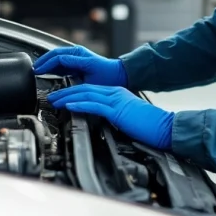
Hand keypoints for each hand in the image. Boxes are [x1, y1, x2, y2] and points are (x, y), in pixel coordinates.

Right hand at [32, 45, 127, 86]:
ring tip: (37, 70)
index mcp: (79, 55)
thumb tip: (58, 70)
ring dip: (46, 62)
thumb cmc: (108, 77)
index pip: (57, 57)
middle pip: (54, 54)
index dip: (46, 64)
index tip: (37, 71)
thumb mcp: (89, 76)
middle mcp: (77, 53)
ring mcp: (77, 55)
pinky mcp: (77, 60)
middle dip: (43, 61)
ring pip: (56, 56)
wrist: (119, 74)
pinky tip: (48, 71)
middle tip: (33, 69)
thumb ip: (72, 72)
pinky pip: (61, 60)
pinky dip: (52, 65)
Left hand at [47, 84, 173, 149]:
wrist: (164, 127)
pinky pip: (95, 105)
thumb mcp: (125, 116)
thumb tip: (98, 119)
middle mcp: (114, 93)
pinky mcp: (117, 110)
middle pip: (84, 88)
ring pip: (86, 94)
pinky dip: (80, 104)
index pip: (89, 89)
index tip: (60, 97)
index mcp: (116, 94)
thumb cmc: (147, 125)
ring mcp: (115, 100)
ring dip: (67, 97)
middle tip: (51, 97)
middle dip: (65, 92)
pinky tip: (69, 105)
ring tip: (54, 100)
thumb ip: (111, 113)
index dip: (72, 91)